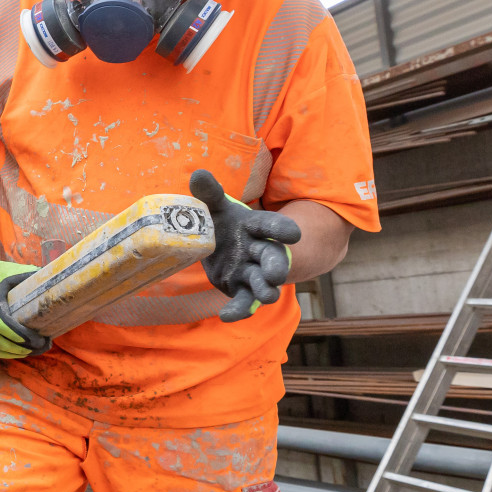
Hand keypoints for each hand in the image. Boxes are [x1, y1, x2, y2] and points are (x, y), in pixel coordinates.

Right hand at [0, 245, 41, 359]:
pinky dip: (4, 353)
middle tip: (40, 346)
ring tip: (31, 351)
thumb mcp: (11, 270)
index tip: (38, 339)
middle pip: (0, 341)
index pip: (3, 326)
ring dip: (14, 353)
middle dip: (21, 348)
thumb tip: (55, 276)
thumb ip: (30, 275)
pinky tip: (18, 352)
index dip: (21, 336)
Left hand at [189, 170, 302, 322]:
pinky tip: (226, 317)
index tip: (294, 234)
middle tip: (278, 274)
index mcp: (256, 227)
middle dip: (277, 267)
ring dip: (266, 290)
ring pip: (263, 284)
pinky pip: (243, 302)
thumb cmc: (225, 223)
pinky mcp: (239, 289)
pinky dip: (238, 310)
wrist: (224, 245)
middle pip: (274, 259)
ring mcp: (251, 272)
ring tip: (268, 295)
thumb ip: (209, 193)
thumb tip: (198, 174)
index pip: (272, 226)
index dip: (281, 230)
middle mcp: (259, 251)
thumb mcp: (217, 207)